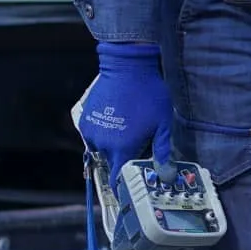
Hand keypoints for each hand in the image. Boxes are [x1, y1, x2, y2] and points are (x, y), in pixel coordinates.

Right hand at [75, 41, 170, 175]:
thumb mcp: (162, 123)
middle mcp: (103, 144)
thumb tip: (165, 175)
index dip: (125, 183)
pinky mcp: (85, 120)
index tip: (133, 181)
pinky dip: (104, 132)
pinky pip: (94, 135)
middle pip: (113, 162)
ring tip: (128, 125)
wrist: (127, 66)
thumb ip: (162, 151)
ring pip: (103, 148)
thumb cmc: (149, 94)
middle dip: (125, 157)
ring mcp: (92, 132)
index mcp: (123, 149)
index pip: (118, 179)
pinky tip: (117, 118)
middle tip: (139, 142)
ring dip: (114, 144)